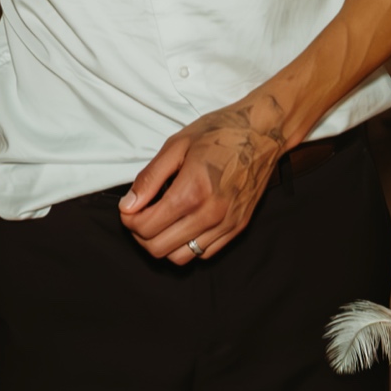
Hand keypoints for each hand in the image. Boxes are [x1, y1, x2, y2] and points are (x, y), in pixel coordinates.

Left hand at [119, 94, 296, 263]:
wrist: (263, 133)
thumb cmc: (220, 133)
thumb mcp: (176, 145)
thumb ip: (149, 179)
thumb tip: (128, 206)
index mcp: (192, 191)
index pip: (146, 227)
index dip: (128, 220)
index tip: (128, 208)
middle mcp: (211, 214)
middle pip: (159, 248)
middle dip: (141, 234)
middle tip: (140, 215)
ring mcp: (227, 224)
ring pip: (181, 258)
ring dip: (163, 244)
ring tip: (160, 221)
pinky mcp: (238, 228)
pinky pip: (204, 254)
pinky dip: (187, 245)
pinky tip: (183, 223)